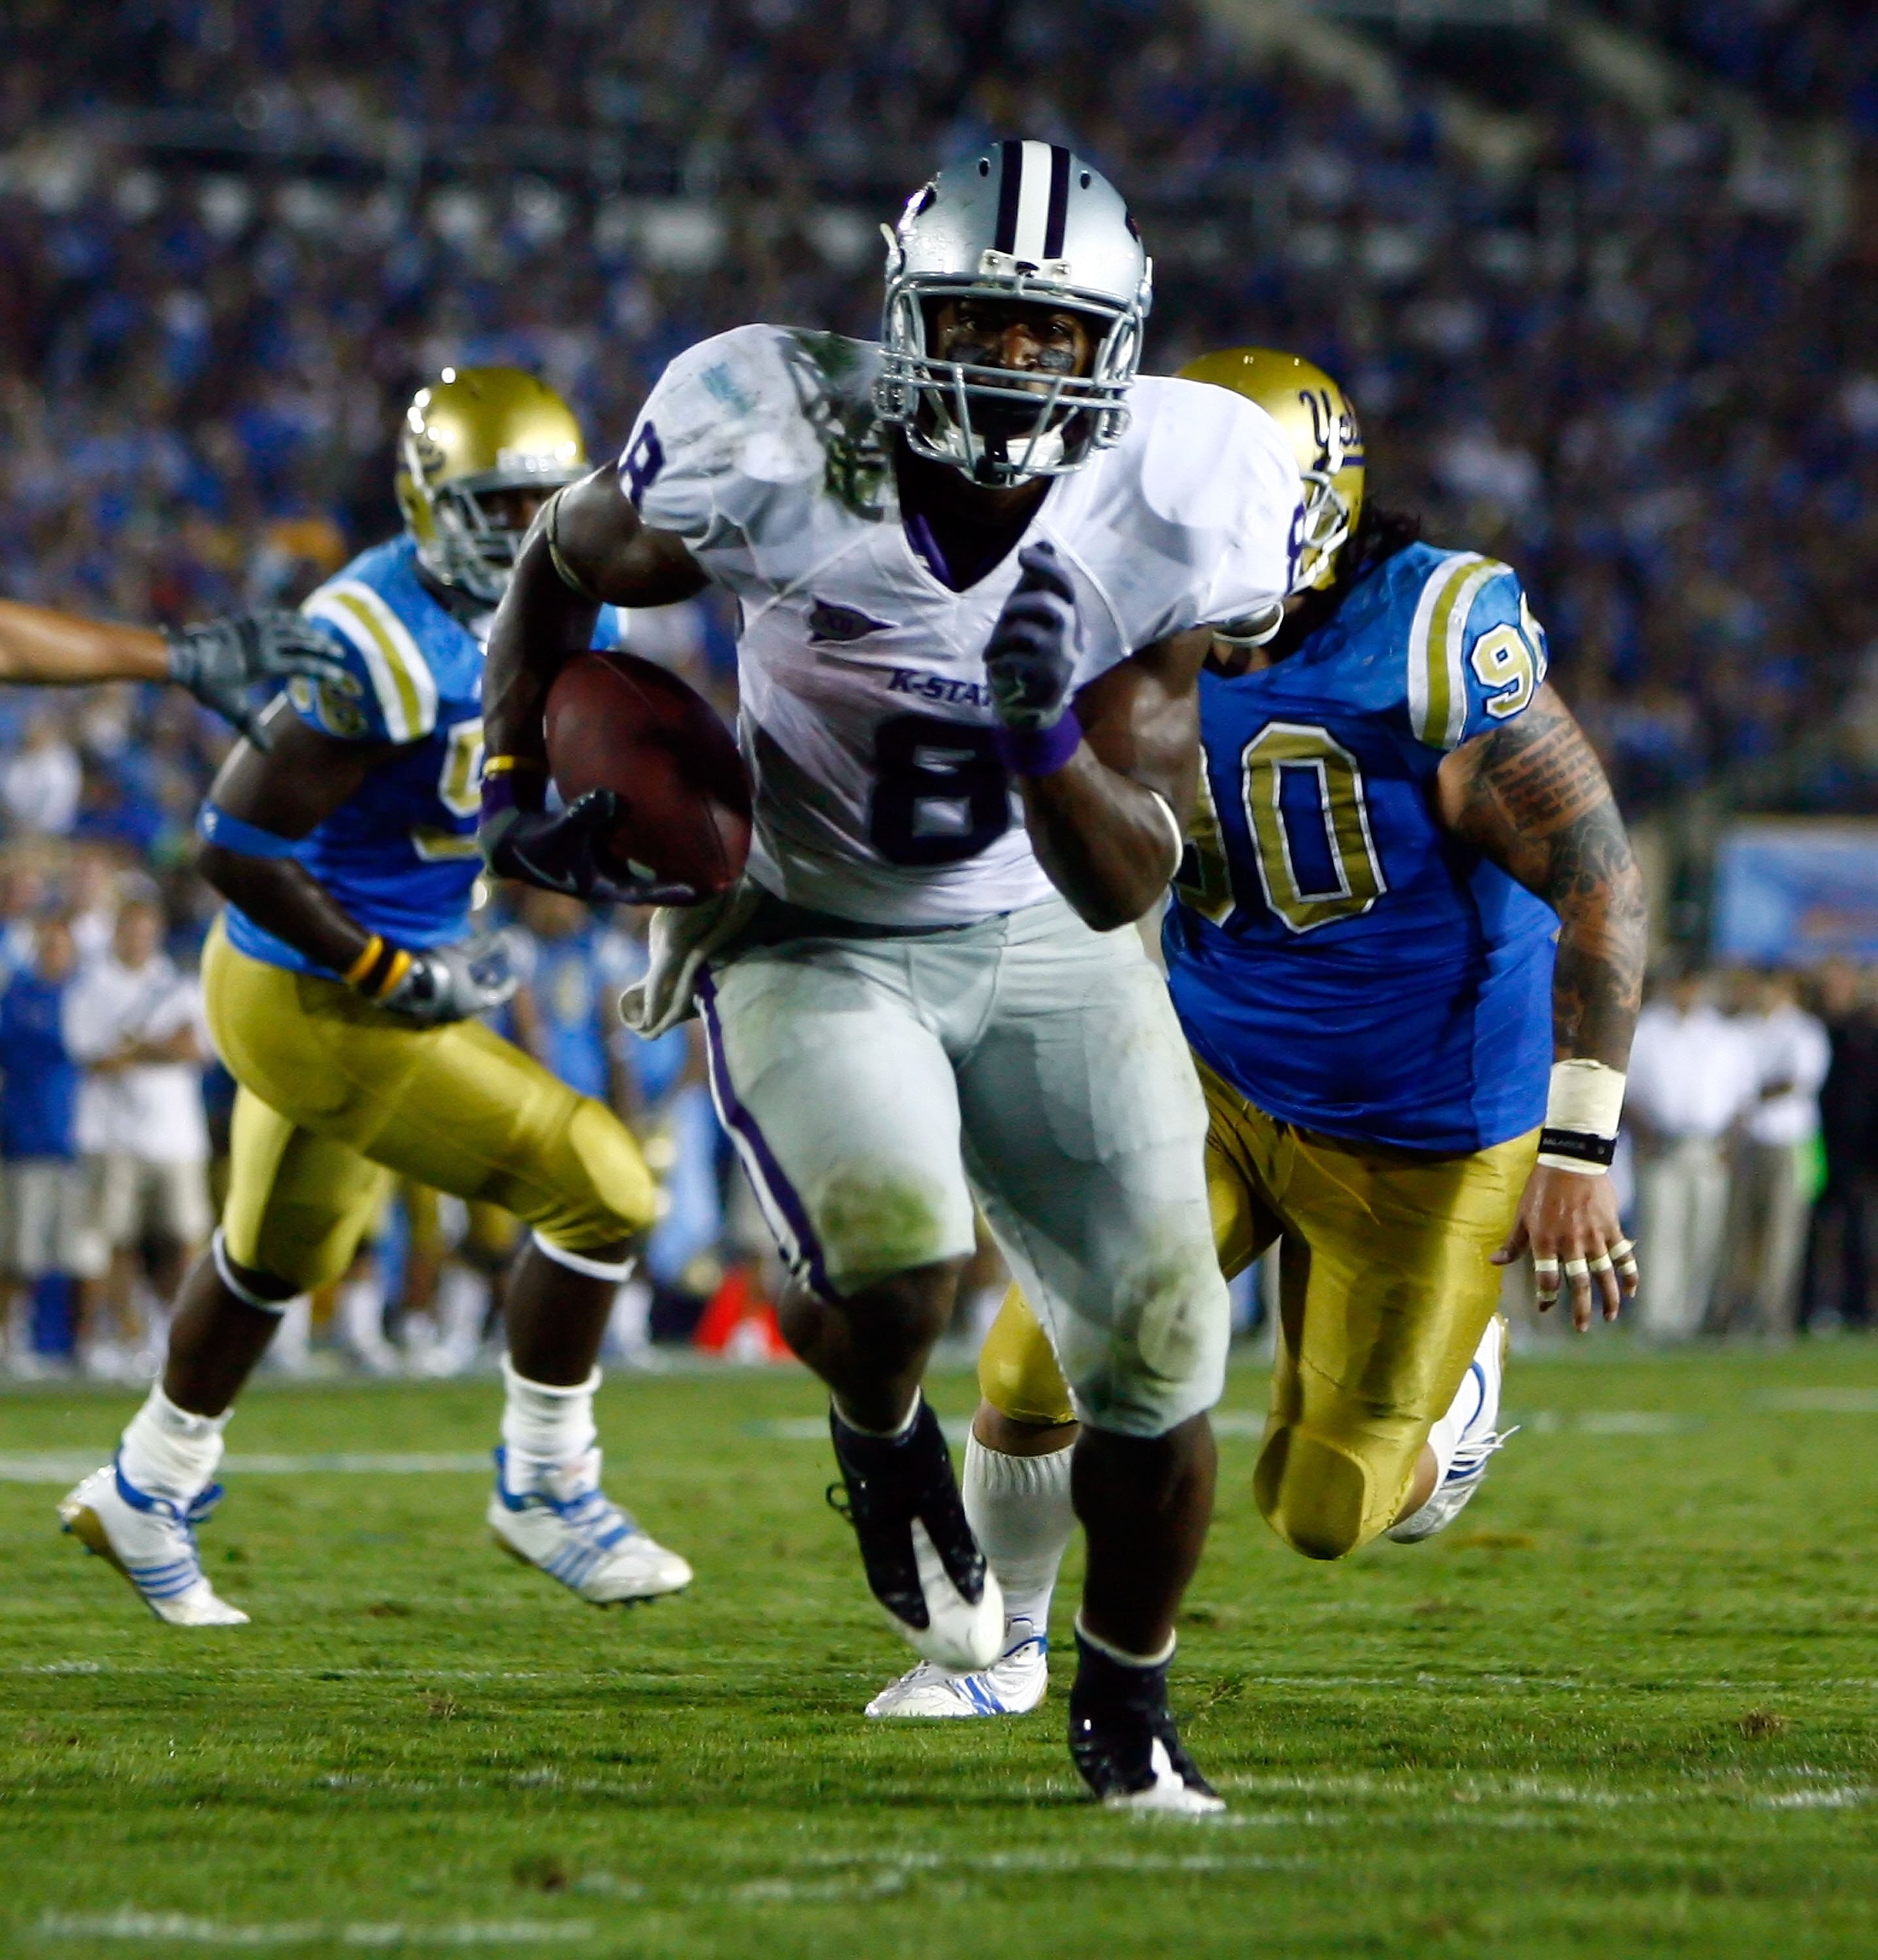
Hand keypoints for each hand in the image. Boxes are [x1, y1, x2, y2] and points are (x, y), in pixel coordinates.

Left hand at [165, 611, 350, 747]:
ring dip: (310, 632)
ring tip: (323, 637)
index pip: (303, 665)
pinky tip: (298, 620)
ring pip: (291, 626)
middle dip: (323, 647)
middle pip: (302, 642)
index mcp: (266, 663)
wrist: (184, 656)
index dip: (323, 670)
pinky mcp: (246, 620)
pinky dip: (290, 618)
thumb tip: (266, 752)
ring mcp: (255, 628)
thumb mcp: (232, 708)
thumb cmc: (209, 684)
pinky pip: (274, 616)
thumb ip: (252, 728)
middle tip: (339, 652)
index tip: (339, 675)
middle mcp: (265, 643)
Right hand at [378, 933, 521, 1026]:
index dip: (508, 986)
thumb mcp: (463, 955)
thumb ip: (484, 947)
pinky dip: (456, 992)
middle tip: (490, 973)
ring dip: (470, 988)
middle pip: (481, 1001)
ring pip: (464, 1002)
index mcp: (475, 1003)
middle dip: (486, 986)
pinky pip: (449, 1003)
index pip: (498, 996)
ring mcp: (444, 1016)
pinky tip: (450, 980)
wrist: (403, 985)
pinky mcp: (428, 1013)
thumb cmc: (440, 969)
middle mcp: (462, 1014)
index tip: (515, 979)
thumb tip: (505, 938)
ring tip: (469, 974)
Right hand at [478, 790, 698, 906]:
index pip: (650, 894)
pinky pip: (644, 851)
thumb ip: (587, 815)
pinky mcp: (612, 855)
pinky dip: (662, 842)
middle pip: (662, 885)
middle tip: (728, 875)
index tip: (707, 890)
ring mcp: (616, 870)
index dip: (678, 893)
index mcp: (607, 886)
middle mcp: (617, 882)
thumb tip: (614, 798)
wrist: (517, 843)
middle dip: (692, 881)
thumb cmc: (539, 841)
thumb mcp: (562, 828)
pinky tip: (682, 824)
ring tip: (716, 851)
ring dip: (681, 863)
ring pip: (655, 869)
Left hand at [984, 542, 1079, 731]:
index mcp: (1072, 617)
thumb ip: (1036, 583)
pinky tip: (996, 665)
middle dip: (1021, 599)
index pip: (1065, 585)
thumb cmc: (1032, 652)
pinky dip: (1000, 659)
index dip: (1045, 567)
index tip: (1022, 554)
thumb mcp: (1032, 615)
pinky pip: (1016, 658)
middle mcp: (1073, 635)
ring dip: (1002, 635)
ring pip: (1028, 631)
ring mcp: (1062, 657)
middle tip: (1004, 608)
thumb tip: (1043, 543)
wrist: (1036, 702)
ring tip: (992, 647)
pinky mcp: (1048, 677)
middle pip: (1052, 603)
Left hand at [1493, 1164, 1638, 1331]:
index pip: (1547, 1279)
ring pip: (1604, 1275)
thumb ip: (1513, 1242)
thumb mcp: (1522, 1214)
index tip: (1546, 1308)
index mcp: (1545, 1241)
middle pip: (1578, 1284)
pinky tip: (1632, 1290)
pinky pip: (1623, 1256)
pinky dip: (1629, 1274)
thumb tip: (1495, 1262)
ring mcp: (1593, 1237)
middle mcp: (1570, 1243)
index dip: (1546, 1297)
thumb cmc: (1542, 1188)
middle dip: (1581, 1309)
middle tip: (1582, 1327)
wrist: (1571, 1161)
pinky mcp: (1611, 1228)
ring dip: (1609, 1299)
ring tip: (1610, 1317)